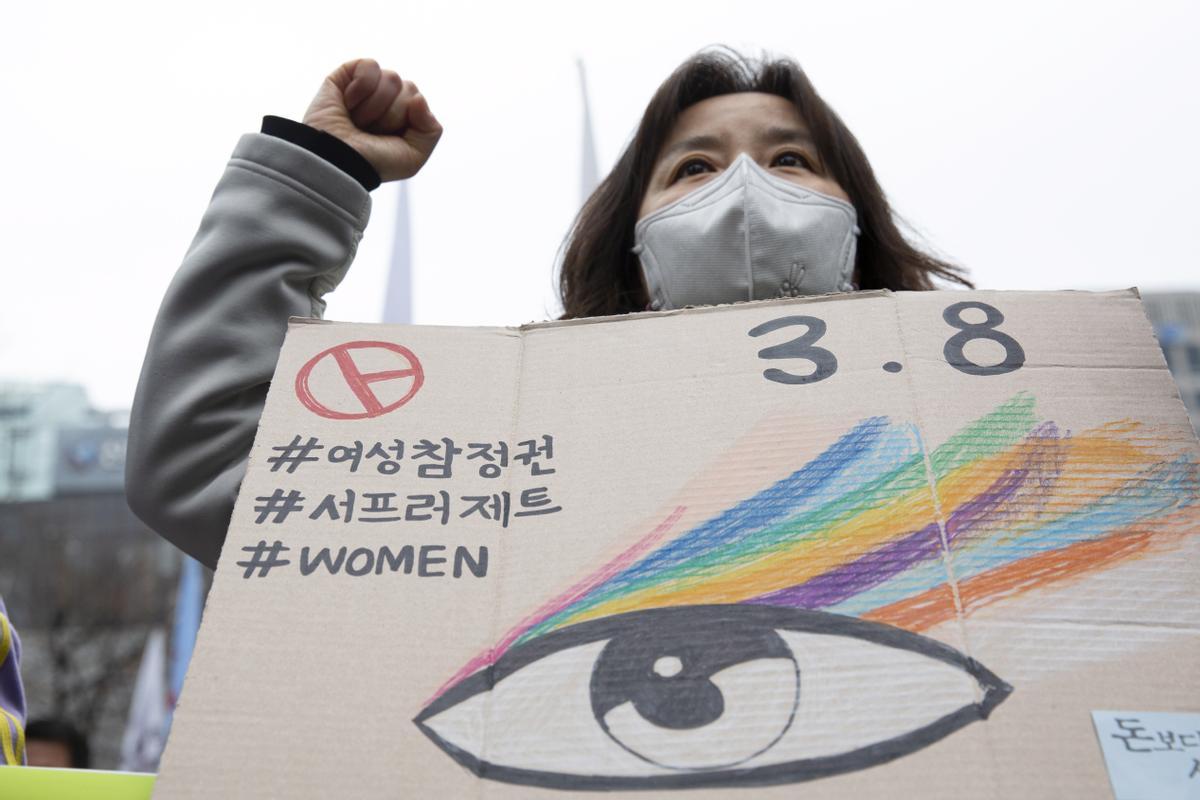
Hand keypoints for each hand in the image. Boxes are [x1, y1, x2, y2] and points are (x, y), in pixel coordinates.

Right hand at [303, 58, 442, 181]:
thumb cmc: (373, 162)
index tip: (386, 139)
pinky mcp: (346, 74)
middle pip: (408, 88)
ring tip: (357, 121)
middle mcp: (387, 99)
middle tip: (369, 131)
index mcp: (404, 116)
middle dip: (391, 115)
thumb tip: (418, 97)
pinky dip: (361, 87)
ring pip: (392, 78)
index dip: (406, 120)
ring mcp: (367, 86)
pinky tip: (348, 103)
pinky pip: (370, 66)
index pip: (418, 99)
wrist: (338, 159)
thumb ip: (431, 130)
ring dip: (375, 107)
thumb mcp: (413, 157)